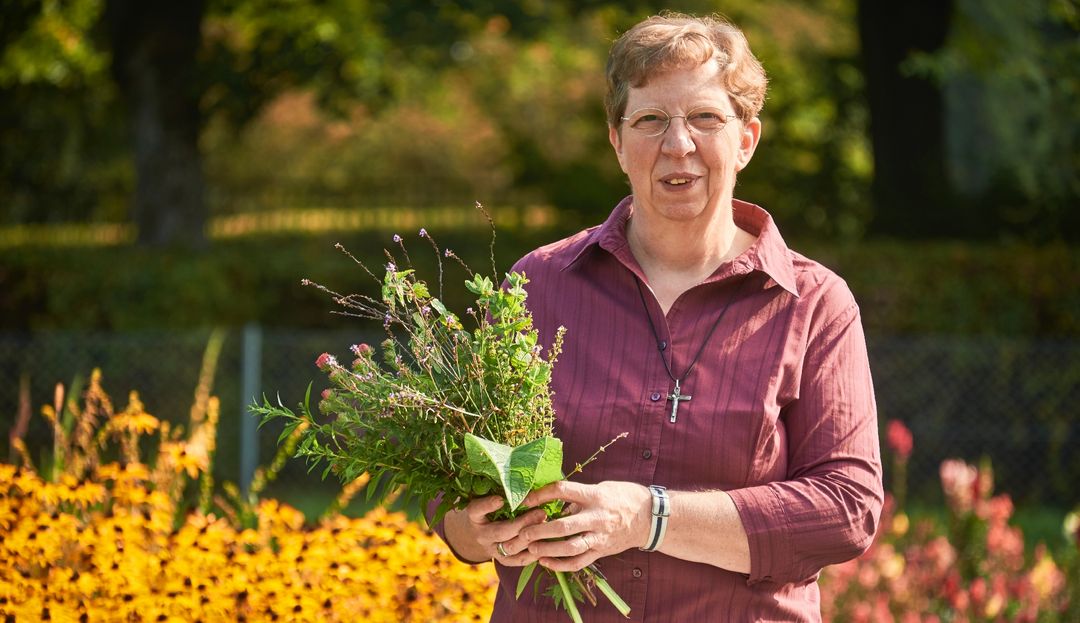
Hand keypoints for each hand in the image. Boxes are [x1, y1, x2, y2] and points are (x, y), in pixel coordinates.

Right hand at [444, 495, 547, 566]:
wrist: (481, 531)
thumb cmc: (493, 506)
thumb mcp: (491, 494)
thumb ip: (503, 489)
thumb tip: (527, 475)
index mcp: (474, 515)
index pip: (476, 509)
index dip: (487, 505)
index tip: (500, 499)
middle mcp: (481, 534)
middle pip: (500, 531)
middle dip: (523, 523)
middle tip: (542, 513)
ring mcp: (491, 549)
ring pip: (511, 548)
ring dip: (531, 538)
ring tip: (548, 527)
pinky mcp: (502, 560)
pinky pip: (518, 560)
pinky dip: (532, 553)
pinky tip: (546, 543)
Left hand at [516, 481, 651, 572]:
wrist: (650, 517)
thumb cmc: (624, 497)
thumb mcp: (602, 487)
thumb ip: (579, 494)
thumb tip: (553, 496)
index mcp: (594, 495)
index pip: (563, 491)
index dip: (541, 494)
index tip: (526, 499)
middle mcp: (596, 517)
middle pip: (563, 525)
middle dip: (540, 529)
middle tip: (523, 531)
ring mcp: (599, 537)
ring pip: (570, 547)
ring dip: (547, 549)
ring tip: (531, 548)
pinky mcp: (601, 551)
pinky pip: (578, 562)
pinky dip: (560, 565)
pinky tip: (545, 562)